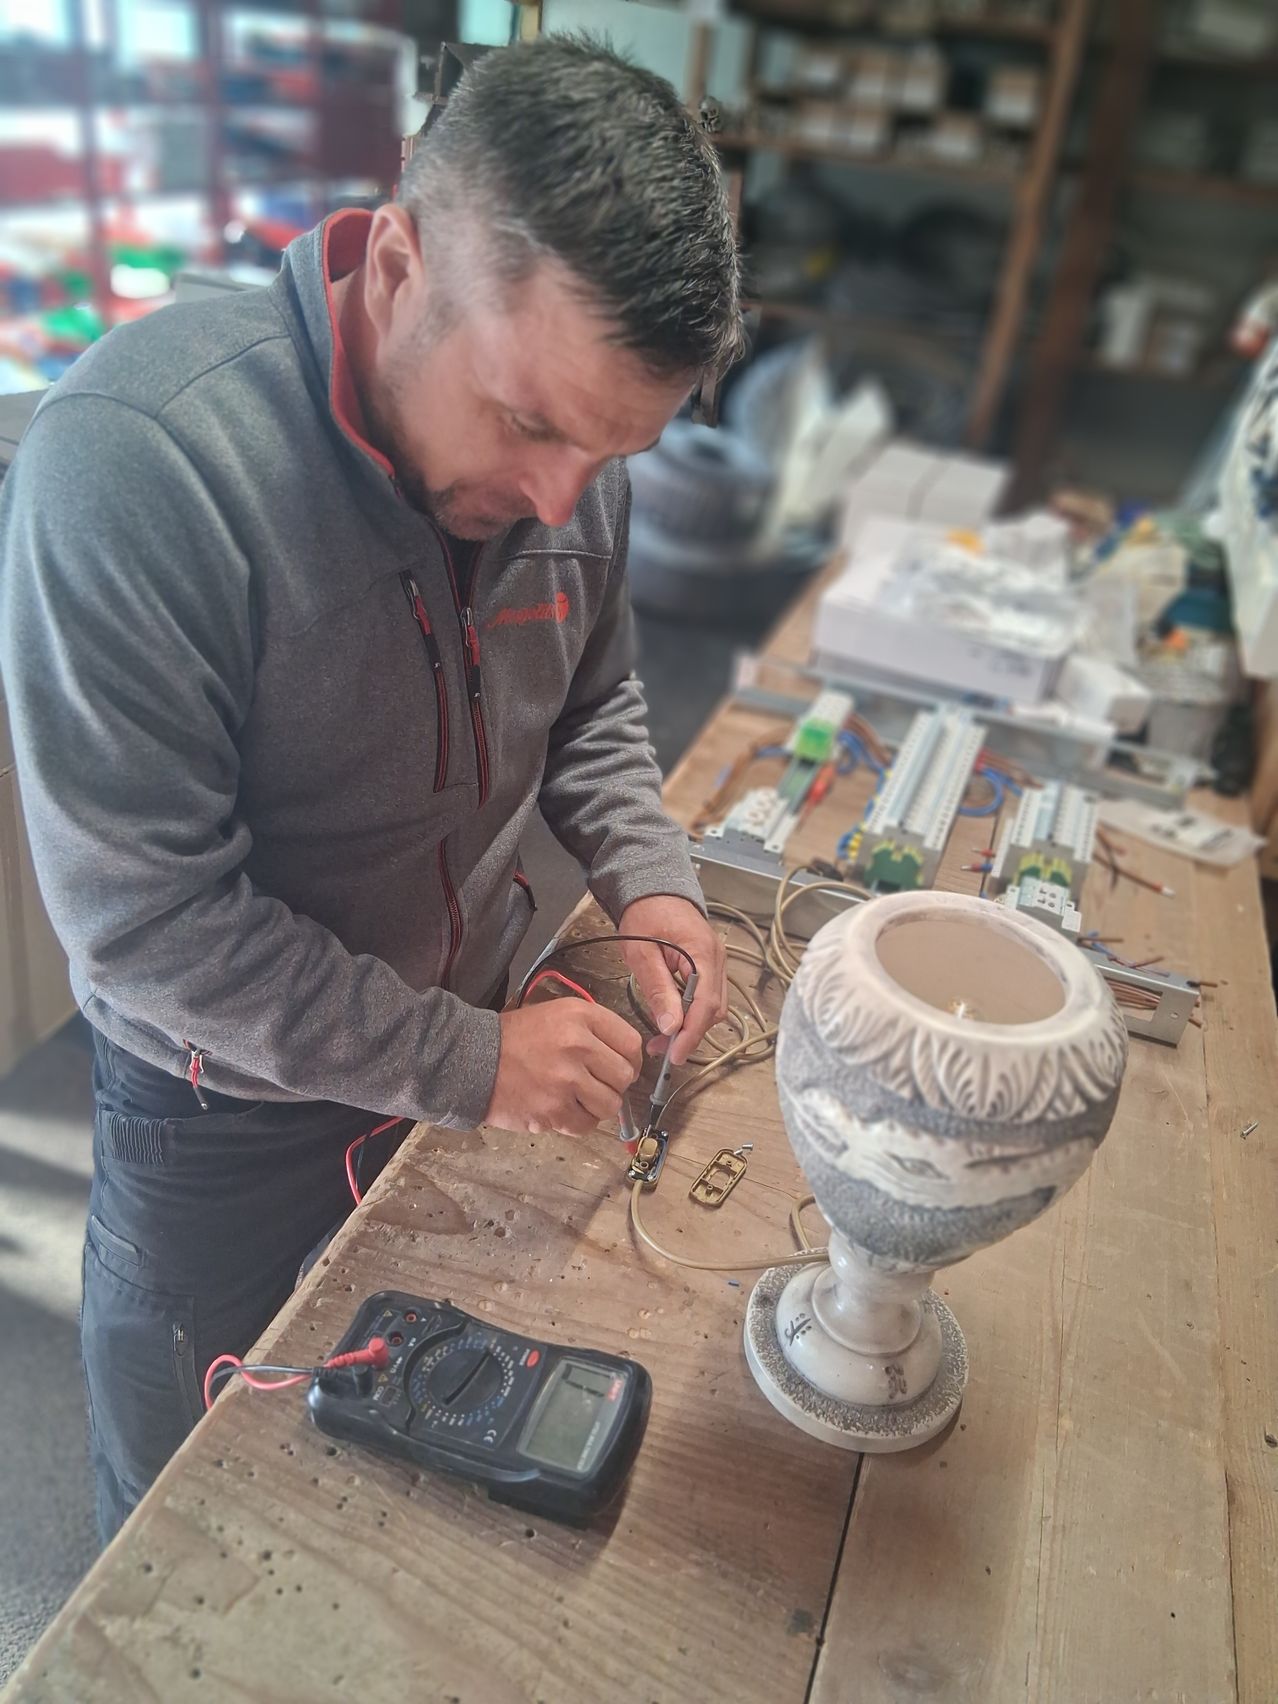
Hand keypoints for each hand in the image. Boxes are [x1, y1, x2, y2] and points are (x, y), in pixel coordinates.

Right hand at [487, 1001, 642, 1137]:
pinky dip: (578, 1122)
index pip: (631, 1043)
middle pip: (624, 1076)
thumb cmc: (515, 1038)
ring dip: (597, 1105)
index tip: (621, 1068)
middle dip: (613, 1084)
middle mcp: (578, 1045)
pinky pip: (586, 1125)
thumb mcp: (557, 1015)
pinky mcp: (553, 1110)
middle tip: (594, 1084)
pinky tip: (562, 1109)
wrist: (473, 1059)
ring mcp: (566, 1080)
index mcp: (581, 1016)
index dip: (631, 1060)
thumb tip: (628, 1060)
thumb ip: (594, 1031)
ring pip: (610, 1104)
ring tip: (576, 1098)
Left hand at [617, 895, 727, 1067]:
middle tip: (662, 1051)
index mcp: (703, 952)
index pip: (705, 1004)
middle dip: (690, 1034)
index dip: (692, 1033)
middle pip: (713, 1009)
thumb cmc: (643, 915)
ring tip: (661, 1039)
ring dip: (690, 1026)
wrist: (650, 888)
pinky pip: (707, 996)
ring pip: (712, 1006)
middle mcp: (717, 958)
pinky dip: (691, 1013)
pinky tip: (670, 1019)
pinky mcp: (708, 965)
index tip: (675, 1055)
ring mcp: (716, 961)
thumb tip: (671, 1026)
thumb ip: (658, 989)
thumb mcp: (642, 952)